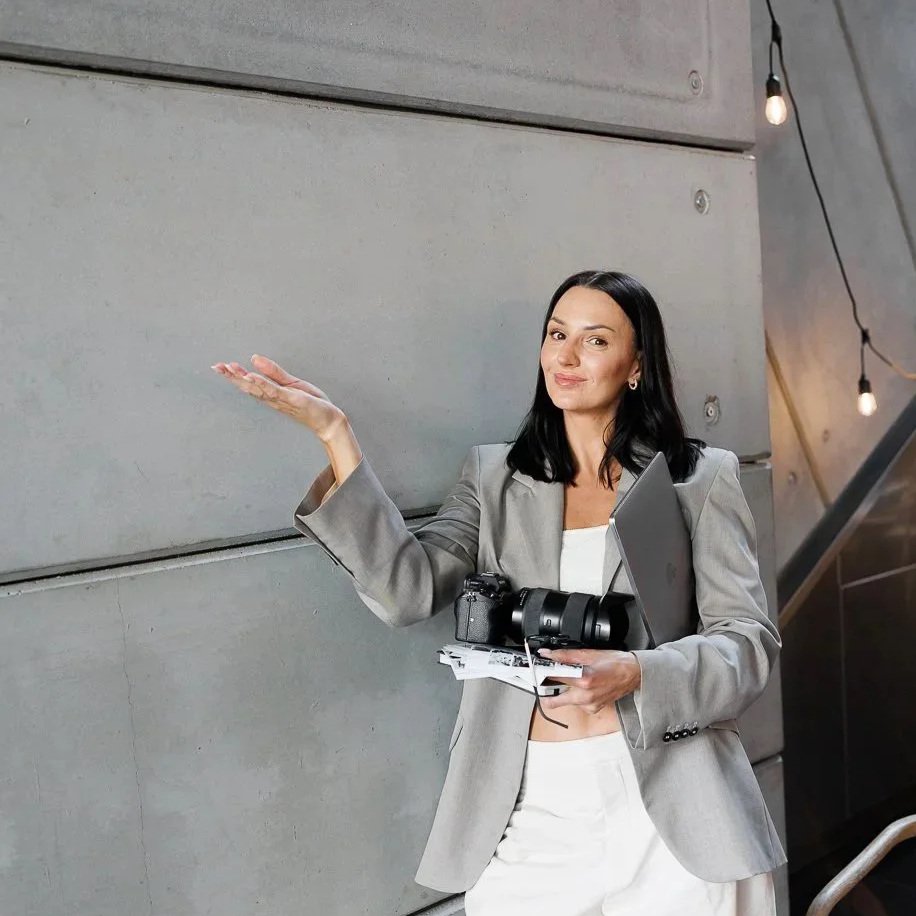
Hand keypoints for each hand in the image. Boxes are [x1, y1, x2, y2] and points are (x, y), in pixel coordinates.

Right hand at [211, 355, 346, 441]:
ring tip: (230, 368)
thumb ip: (273, 371)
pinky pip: (274, 390)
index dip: (233, 375)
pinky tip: (251, 376)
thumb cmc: (310, 403)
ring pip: (258, 388)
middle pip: (248, 386)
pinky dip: (262, 383)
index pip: (249, 383)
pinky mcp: (292, 399)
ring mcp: (281, 399)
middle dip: (232, 377)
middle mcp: (272, 398)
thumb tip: (254, 359)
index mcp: (271, 393)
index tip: (220, 366)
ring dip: (243, 378)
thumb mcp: (290, 383)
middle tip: (217, 367)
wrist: (327, 419)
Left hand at [537, 648, 641, 714]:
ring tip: (572, 679)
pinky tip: (584, 686)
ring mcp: (589, 705)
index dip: (542, 672)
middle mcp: (585, 697)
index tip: (537, 670)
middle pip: (553, 701)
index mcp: (584, 680)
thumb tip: (548, 654)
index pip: (553, 678)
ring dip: (564, 691)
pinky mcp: (593, 709)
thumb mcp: (588, 654)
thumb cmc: (616, 663)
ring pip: (565, 702)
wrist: (634, 674)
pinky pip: (577, 704)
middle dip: (547, 691)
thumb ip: (565, 655)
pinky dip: (576, 696)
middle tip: (545, 681)